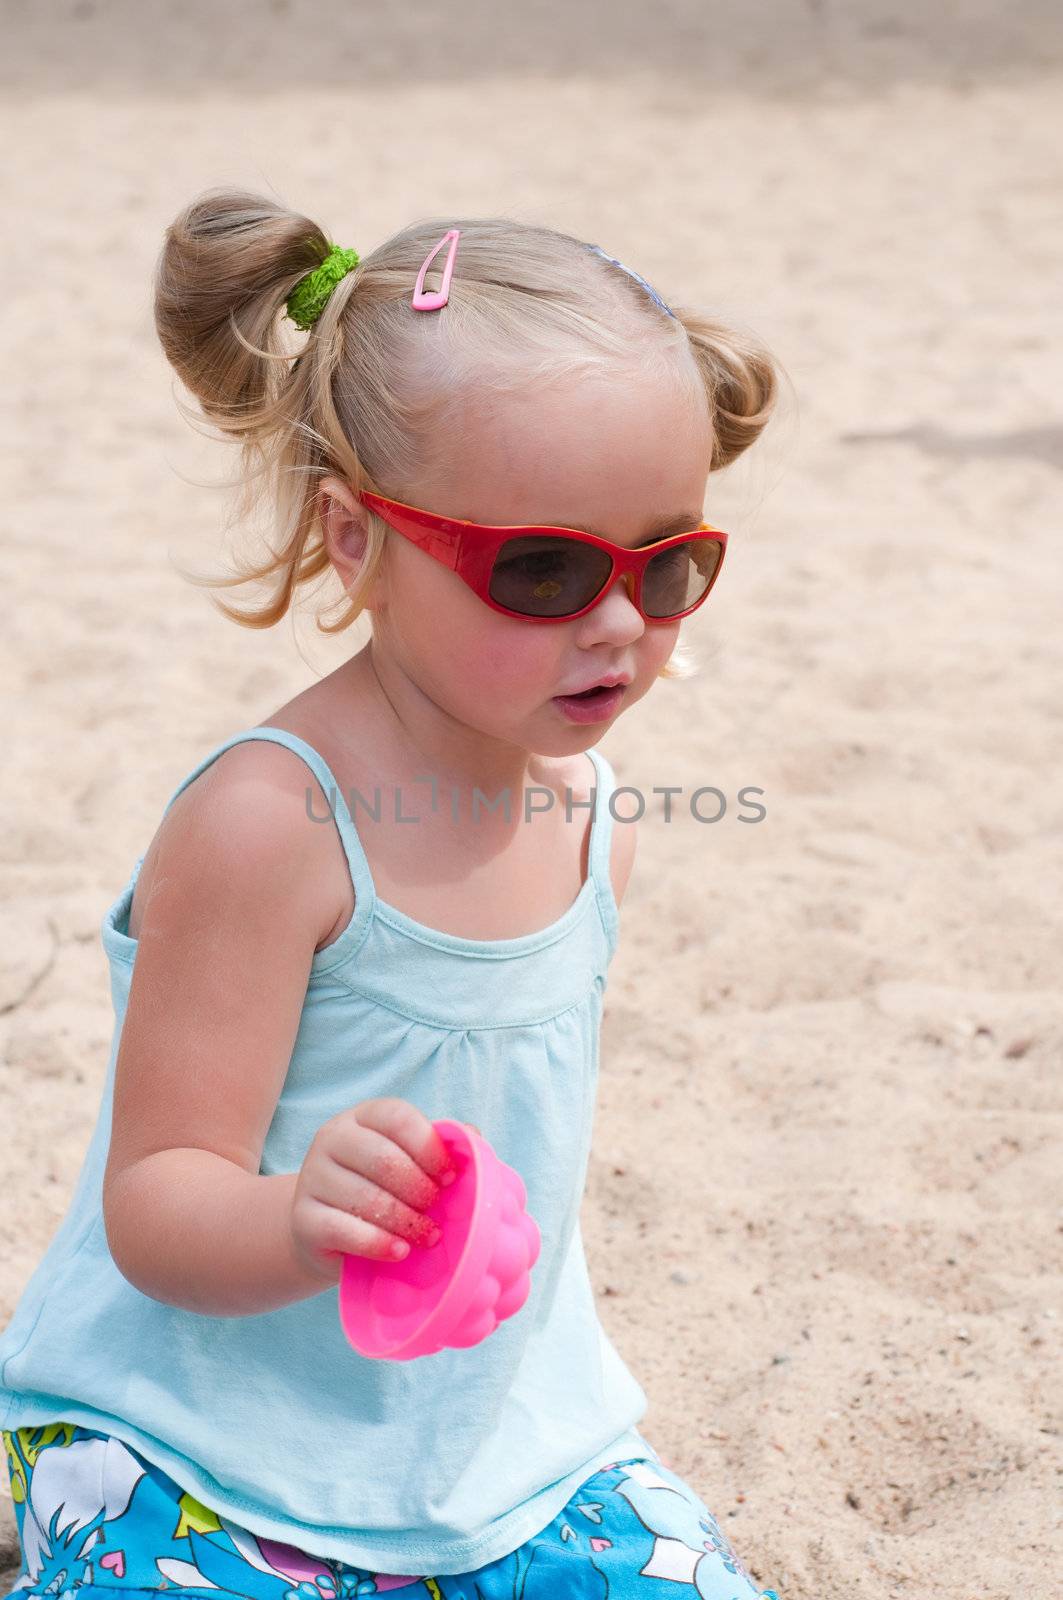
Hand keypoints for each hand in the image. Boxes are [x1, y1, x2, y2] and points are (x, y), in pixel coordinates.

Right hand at [290, 1098, 457, 1281]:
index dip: (430, 1147)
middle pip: (383, 1158)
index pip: (397, 1117)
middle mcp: (331, 1138)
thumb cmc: (380, 1190)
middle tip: (436, 1209)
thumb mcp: (408, 1163)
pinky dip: (378, 1243)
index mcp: (362, 1116)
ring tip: (426, 1235)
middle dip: (419, 1189)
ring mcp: (312, 1177)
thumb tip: (474, 1137)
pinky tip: (399, 1251)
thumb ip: (438, 1148)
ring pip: (366, 1198)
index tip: (450, 1177)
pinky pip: (344, 1230)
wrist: (324, 1230)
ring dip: (405, 1220)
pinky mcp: (302, 1218)